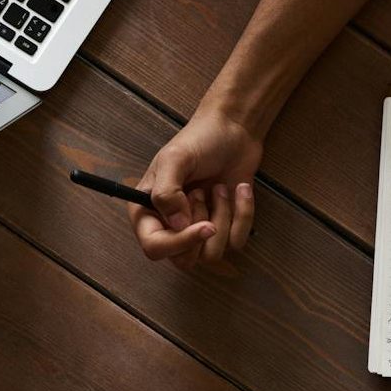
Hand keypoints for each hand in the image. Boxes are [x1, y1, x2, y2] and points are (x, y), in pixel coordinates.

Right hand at [131, 101, 262, 270]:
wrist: (234, 130)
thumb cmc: (199, 140)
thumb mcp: (175, 159)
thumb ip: (166, 192)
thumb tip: (176, 226)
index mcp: (147, 213)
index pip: (154, 248)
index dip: (178, 243)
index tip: (203, 226)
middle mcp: (170, 227)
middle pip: (183, 260)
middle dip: (200, 227)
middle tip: (202, 192)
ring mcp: (197, 231)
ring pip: (212, 254)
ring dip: (222, 217)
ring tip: (219, 188)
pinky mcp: (224, 229)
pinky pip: (237, 242)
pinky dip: (243, 213)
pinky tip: (240, 189)